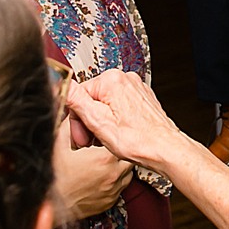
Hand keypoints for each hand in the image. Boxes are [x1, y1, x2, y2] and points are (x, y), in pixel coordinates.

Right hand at [52, 108, 133, 222]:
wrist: (47, 207)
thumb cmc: (52, 176)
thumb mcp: (58, 143)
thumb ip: (69, 122)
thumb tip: (73, 108)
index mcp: (104, 159)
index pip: (119, 138)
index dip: (110, 134)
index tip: (100, 134)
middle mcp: (114, 175)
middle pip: (126, 154)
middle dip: (116, 148)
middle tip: (101, 146)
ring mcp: (113, 190)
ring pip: (127, 171)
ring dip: (117, 165)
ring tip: (99, 161)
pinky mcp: (110, 202)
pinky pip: (120, 187)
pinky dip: (113, 180)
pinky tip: (98, 175)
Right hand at [64, 69, 197, 172]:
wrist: (166, 150)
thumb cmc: (139, 141)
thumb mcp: (98, 122)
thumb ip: (76, 100)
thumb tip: (62, 85)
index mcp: (112, 80)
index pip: (79, 94)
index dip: (76, 119)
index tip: (80, 135)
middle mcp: (125, 79)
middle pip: (92, 98)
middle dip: (88, 121)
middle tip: (91, 141)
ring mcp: (135, 88)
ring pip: (105, 104)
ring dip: (100, 122)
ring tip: (105, 139)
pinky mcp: (141, 98)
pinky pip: (119, 106)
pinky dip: (114, 120)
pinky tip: (118, 134)